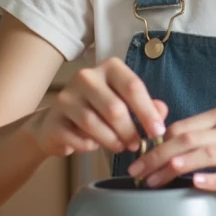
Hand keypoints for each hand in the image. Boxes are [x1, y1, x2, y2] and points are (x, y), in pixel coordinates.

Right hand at [25, 58, 168, 157]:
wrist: (58, 123)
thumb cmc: (99, 111)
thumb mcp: (126, 104)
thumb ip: (147, 106)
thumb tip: (161, 112)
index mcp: (109, 68)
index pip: (133, 86)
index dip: (148, 112)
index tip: (158, 133)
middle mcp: (86, 77)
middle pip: (114, 108)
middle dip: (130, 131)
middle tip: (137, 145)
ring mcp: (67, 97)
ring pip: (94, 124)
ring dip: (112, 141)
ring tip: (121, 147)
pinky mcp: (53, 119)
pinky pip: (77, 138)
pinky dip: (90, 146)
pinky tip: (95, 146)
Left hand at [126, 107, 215, 193]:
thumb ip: (198, 133)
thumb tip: (161, 143)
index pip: (181, 128)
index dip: (156, 143)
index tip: (137, 159)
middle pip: (188, 141)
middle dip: (158, 157)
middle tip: (138, 173)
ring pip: (207, 156)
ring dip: (181, 165)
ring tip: (160, 175)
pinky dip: (212, 179)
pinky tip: (196, 184)